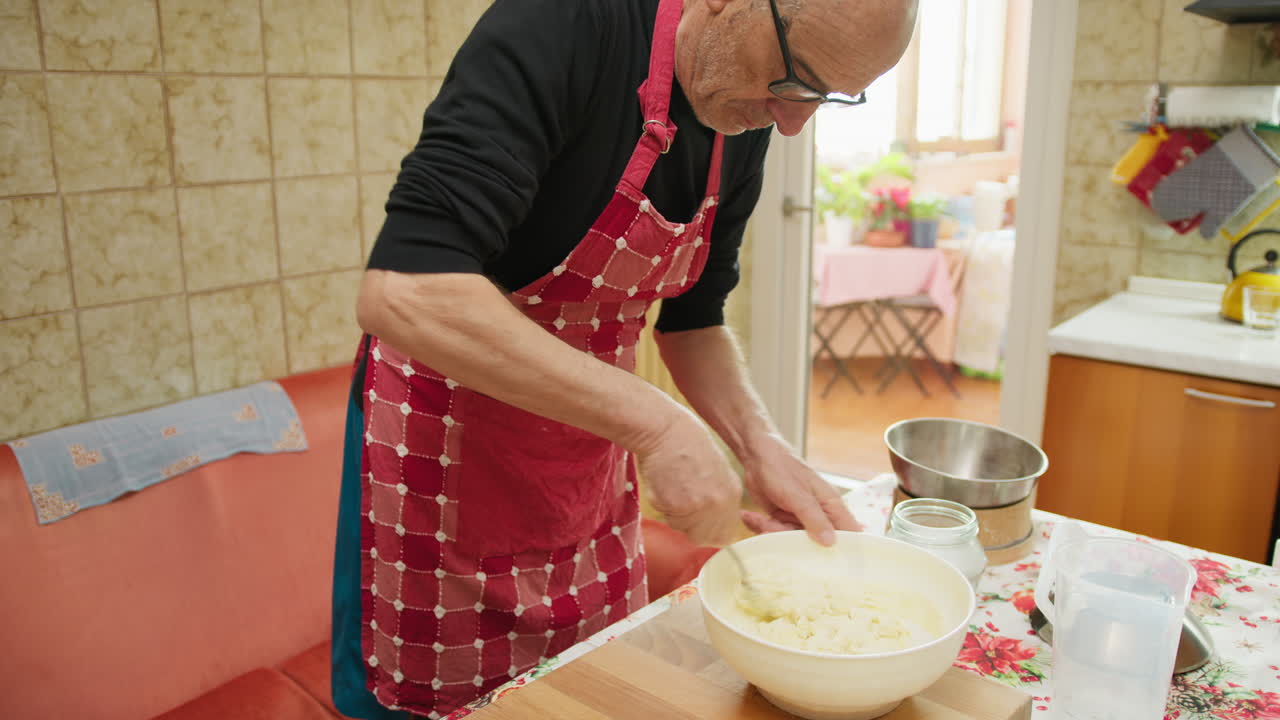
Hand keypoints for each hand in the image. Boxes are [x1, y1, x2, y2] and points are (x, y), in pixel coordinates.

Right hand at [632, 411, 742, 546]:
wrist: (665, 430)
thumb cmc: (687, 444)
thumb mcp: (716, 471)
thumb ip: (719, 499)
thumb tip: (715, 525)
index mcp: (731, 493)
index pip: (725, 535)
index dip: (709, 531)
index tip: (698, 522)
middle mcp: (718, 503)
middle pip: (702, 537)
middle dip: (691, 527)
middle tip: (680, 504)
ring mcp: (697, 506)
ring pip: (682, 529)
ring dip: (674, 516)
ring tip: (672, 488)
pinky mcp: (675, 505)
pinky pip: (667, 518)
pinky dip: (662, 506)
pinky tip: (663, 485)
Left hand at [738, 431, 860, 544]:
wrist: (755, 455)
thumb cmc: (782, 468)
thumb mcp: (798, 495)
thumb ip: (814, 519)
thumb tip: (831, 543)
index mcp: (830, 505)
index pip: (848, 533)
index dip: (844, 550)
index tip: (829, 564)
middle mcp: (818, 514)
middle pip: (814, 543)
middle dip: (791, 541)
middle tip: (774, 527)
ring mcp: (799, 517)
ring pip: (791, 540)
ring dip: (772, 532)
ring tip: (760, 519)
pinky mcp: (781, 518)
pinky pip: (775, 533)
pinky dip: (761, 526)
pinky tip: (750, 516)